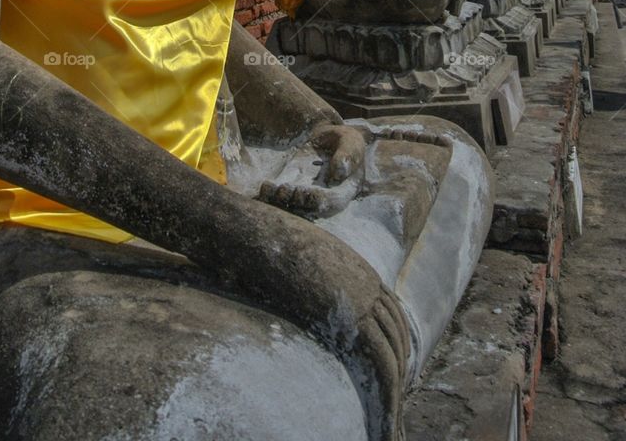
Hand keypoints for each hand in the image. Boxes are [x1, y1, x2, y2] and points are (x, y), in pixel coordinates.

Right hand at [215, 197, 409, 440]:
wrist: (254, 233)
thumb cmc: (259, 244)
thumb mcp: (291, 258)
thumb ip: (305, 275)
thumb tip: (287, 292)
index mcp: (354, 268)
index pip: (387, 312)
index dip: (392, 342)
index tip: (390, 370)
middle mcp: (366, 281)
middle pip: (396, 333)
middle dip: (399, 370)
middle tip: (393, 406)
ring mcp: (362, 296)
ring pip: (392, 353)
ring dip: (394, 393)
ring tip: (390, 427)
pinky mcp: (351, 315)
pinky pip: (380, 361)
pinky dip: (388, 396)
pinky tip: (384, 423)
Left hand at [256, 122, 366, 218]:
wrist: (327, 138)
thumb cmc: (344, 141)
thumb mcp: (351, 143)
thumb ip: (348, 156)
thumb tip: (339, 172)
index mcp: (340, 192)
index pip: (327, 204)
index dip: (314, 200)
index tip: (302, 191)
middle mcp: (321, 198)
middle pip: (306, 209)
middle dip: (292, 203)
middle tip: (284, 189)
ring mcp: (303, 194)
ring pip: (290, 205)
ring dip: (278, 201)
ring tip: (270, 188)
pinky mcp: (290, 185)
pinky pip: (279, 196)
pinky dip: (270, 195)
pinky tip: (265, 185)